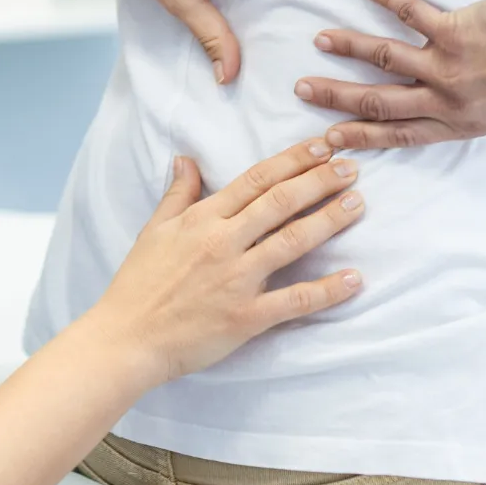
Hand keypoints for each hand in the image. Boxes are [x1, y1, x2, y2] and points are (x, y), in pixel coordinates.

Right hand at [87, 141, 365, 386]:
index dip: (292, 160)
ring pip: (293, 241)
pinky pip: (294, 301)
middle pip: (280, 202)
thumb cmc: (138, 284)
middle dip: (319, 180)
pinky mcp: (246, 317)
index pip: (256, 180)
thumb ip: (178, 194)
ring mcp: (237, 280)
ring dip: (330, 220)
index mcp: (203, 219)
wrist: (127, 338)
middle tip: (350, 165)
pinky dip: (327, 290)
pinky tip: (354, 278)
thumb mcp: (154, 230)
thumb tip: (186, 159)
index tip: (321, 146)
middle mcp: (223, 243)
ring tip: (358, 203)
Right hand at [296, 0, 485, 150]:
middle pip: (379, 103)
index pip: (400, 135)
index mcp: (462, 123)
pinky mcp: (451, 32)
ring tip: (321, 40)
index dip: (362, 136)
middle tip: (305, 91)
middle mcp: (447, 101)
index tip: (332, 137)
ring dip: (349, 48)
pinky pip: (411, 15)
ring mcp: (446, 67)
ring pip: (384, 59)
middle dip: (337, 99)